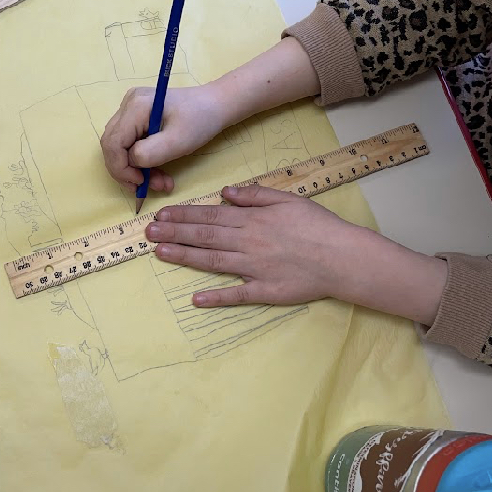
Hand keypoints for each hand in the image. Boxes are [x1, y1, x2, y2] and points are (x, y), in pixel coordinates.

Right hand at [100, 84, 225, 192]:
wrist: (214, 106)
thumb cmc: (200, 121)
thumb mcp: (178, 142)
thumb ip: (149, 153)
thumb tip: (131, 163)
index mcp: (136, 106)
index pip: (112, 143)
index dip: (120, 168)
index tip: (140, 184)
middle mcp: (127, 104)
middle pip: (112, 145)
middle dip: (128, 171)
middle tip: (148, 187)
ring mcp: (130, 109)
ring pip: (120, 147)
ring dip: (136, 169)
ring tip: (160, 182)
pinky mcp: (136, 117)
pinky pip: (129, 143)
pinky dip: (141, 161)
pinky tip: (157, 171)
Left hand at [145, 184, 447, 325]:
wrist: (344, 257)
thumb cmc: (318, 225)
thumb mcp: (288, 199)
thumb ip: (256, 195)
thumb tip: (226, 192)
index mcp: (253, 220)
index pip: (211, 216)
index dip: (184, 215)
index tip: (162, 214)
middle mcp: (249, 242)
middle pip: (206, 236)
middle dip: (174, 233)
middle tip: (147, 232)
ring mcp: (255, 269)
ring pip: (213, 261)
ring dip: (185, 257)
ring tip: (159, 252)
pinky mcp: (266, 291)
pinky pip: (237, 295)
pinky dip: (216, 298)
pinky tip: (195, 299)